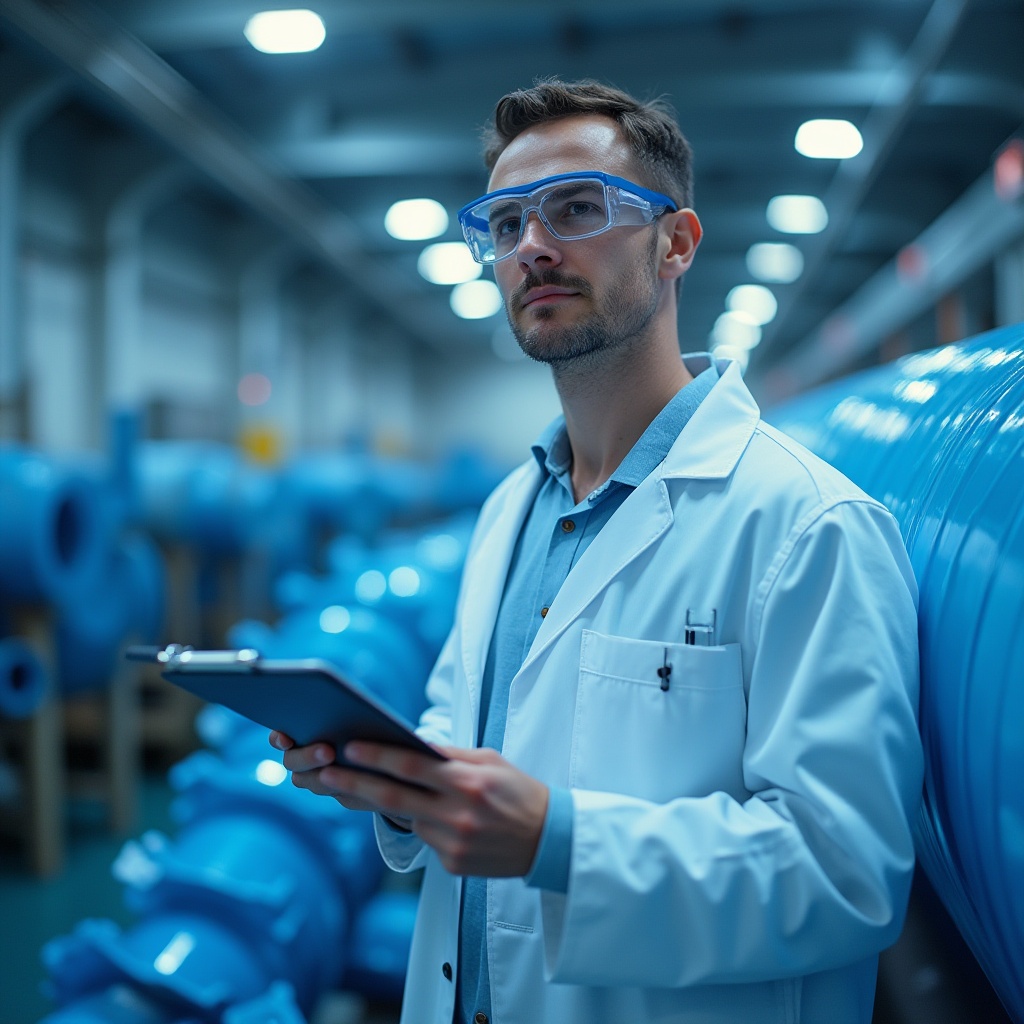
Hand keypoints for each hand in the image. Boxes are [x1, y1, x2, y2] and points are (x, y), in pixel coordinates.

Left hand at [269, 732, 548, 876]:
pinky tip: (437, 818)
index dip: (378, 755)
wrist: (549, 839)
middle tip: (327, 773)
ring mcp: (453, 842)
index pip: (412, 766)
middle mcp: (458, 813)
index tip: (350, 746)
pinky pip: (426, 840)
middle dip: (356, 784)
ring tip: (367, 788)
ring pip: (409, 819)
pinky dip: (425, 825)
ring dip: (391, 805)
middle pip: (394, 797)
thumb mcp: (491, 761)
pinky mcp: (452, 865)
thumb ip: (451, 756)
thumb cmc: (519, 791)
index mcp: (468, 781)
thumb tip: (413, 745)